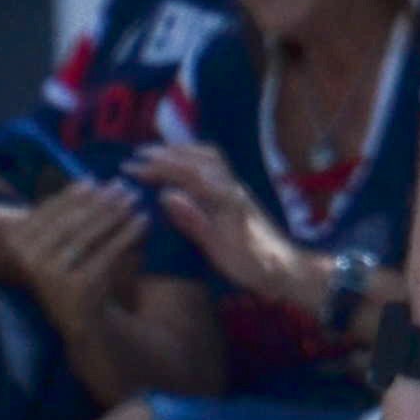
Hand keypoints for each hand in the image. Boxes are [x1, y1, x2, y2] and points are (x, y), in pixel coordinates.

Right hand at [9, 180, 146, 334]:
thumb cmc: (72, 269)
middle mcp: (30, 259)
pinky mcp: (79, 287)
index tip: (94, 181)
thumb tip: (95, 183)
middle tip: (121, 186)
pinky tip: (143, 220)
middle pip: (71, 220)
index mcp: (18, 242)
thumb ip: (69, 214)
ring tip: (133, 198)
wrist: (81, 317)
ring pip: (89, 234)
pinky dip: (127, 233)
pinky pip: (108, 252)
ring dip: (114, 212)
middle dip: (98, 201)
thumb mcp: (61, 240)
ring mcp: (53, 275)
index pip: (49, 209)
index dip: (73, 194)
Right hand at [128, 141, 320, 312]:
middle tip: (135, 157)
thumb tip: (165, 194)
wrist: (287, 268)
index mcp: (225, 197)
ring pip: (208, 157)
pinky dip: (193, 157)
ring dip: (180, 152)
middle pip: (197, 158)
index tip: (131, 167)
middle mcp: (232, 185)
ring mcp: (236, 187)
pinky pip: (213, 164)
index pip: (187, 173)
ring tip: (154, 154)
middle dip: (165, 155)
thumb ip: (194, 221)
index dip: (158, 168)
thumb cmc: (252, 264)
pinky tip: (181, 165)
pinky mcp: (238, 193)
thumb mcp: (219, 249)